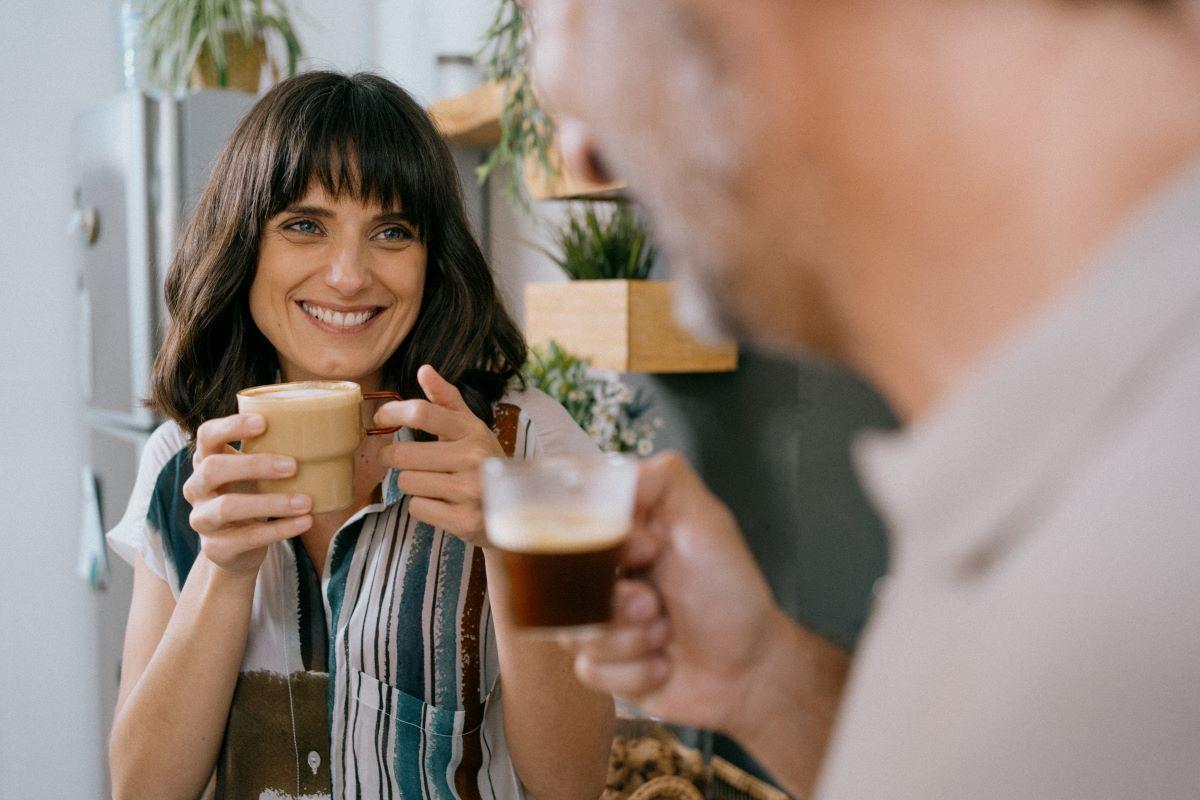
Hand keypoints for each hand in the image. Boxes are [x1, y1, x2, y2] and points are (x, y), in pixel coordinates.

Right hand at [181, 413, 312, 576]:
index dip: (230, 427)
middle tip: (293, 466)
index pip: (207, 435)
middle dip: (253, 465)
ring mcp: (202, 519)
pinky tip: (305, 521)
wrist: (237, 548)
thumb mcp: (256, 474)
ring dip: (271, 502)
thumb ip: (272, 453)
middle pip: (212, 469)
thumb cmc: (251, 497)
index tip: (263, 422)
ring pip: (227, 507)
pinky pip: (248, 537)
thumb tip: (323, 430)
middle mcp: (196, 488)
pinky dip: (280, 529)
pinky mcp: (216, 547)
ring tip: (306, 502)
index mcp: (206, 461)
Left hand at [374, 365, 504, 545]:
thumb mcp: (470, 428)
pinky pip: (417, 507)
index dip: (393, 413)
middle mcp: (473, 458)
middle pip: (403, 453)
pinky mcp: (464, 520)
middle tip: (400, 459)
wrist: (512, 508)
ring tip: (432, 483)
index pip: (423, 413)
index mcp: (473, 430)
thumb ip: (446, 399)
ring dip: (411, 483)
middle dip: (394, 457)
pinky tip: (442, 503)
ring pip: (406, 482)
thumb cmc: (483, 462)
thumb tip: (424, 370)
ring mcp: (470, 490)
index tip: (381, 418)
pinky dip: (422, 506)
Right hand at [557, 452, 820, 736]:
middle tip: (654, 604)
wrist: (749, 669)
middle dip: (615, 602)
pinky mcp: (602, 665)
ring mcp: (598, 620)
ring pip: (570, 631)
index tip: (647, 549)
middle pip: (559, 584)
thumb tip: (606, 472)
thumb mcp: (704, 521)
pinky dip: (634, 672)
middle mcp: (601, 574)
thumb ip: (663, 479)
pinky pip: (588, 670)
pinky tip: (663, 664)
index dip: (599, 543)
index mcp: (618, 533)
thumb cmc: (730, 591)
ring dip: (629, 639)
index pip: (567, 525)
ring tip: (666, 634)